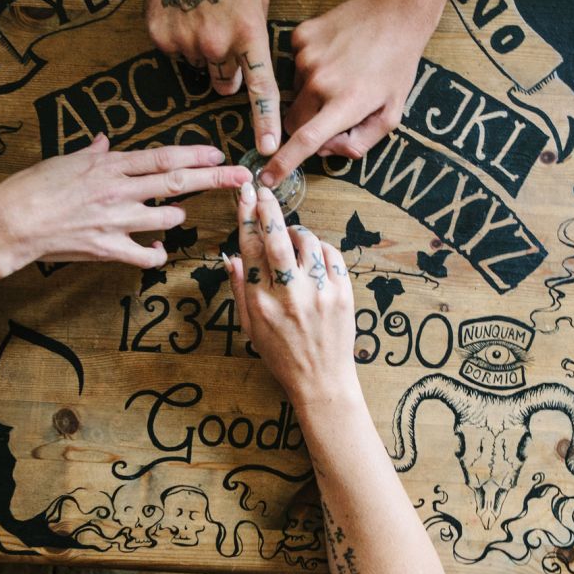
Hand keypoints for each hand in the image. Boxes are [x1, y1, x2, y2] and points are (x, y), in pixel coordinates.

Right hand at [0, 135, 250, 277]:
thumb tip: (103, 142)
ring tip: (171, 215)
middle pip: (177, 182)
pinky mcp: (108, 248)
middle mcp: (118, 190)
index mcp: (109, 165)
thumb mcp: (61, 161)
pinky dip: (157, 253)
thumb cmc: (30, 189)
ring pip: (167, 217)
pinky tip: (158, 251)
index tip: (219, 152)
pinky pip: (147, 254)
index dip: (195, 154)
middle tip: (243, 176)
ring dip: (176, 216)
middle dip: (215, 178)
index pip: (162, 156)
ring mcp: (116, 221)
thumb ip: (90, 154)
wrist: (9, 225)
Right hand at [140, 0, 280, 155]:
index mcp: (248, 34)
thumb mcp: (257, 0)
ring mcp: (186, 43)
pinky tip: (181, 12)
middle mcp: (217, 45)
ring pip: (198, 67)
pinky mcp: (161, 39)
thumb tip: (249, 71)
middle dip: (226, 71)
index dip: (265, 122)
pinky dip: (178, 39)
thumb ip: (255, 39)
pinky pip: (175, 54)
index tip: (269, 149)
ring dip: (201, 51)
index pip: (260, 89)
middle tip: (221, 40)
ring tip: (200, 14)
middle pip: (225, 83)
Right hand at [225, 182, 358, 404]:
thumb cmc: (281, 356)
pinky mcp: (343, 295)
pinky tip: (313, 253)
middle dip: (268, 209)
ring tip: (291, 235)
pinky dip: (321, 247)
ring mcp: (319, 294)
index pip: (250, 249)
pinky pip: (332, 255)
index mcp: (261, 303)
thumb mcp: (249, 327)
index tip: (244, 196)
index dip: (245, 218)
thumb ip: (240, 289)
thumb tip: (230, 257)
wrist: (321, 381)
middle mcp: (289, 296)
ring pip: (307, 242)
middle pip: (277, 238)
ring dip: (297, 231)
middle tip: (263, 192)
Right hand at [260, 0, 435, 185]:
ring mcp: (307, 57)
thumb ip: (360, 142)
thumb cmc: (396, 66)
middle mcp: (320, 82)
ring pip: (295, 93)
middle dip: (307, 126)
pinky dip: (310, 68)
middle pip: (294, 121)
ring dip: (313, 94)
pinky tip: (334, 56)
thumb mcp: (391, 114)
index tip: (266, 178)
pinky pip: (294, 66)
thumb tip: (326, 150)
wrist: (393, 11)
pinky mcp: (300, 38)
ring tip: (342, 75)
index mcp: (345, 103)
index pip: (306, 141)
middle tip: (333, 113)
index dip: (283, 164)